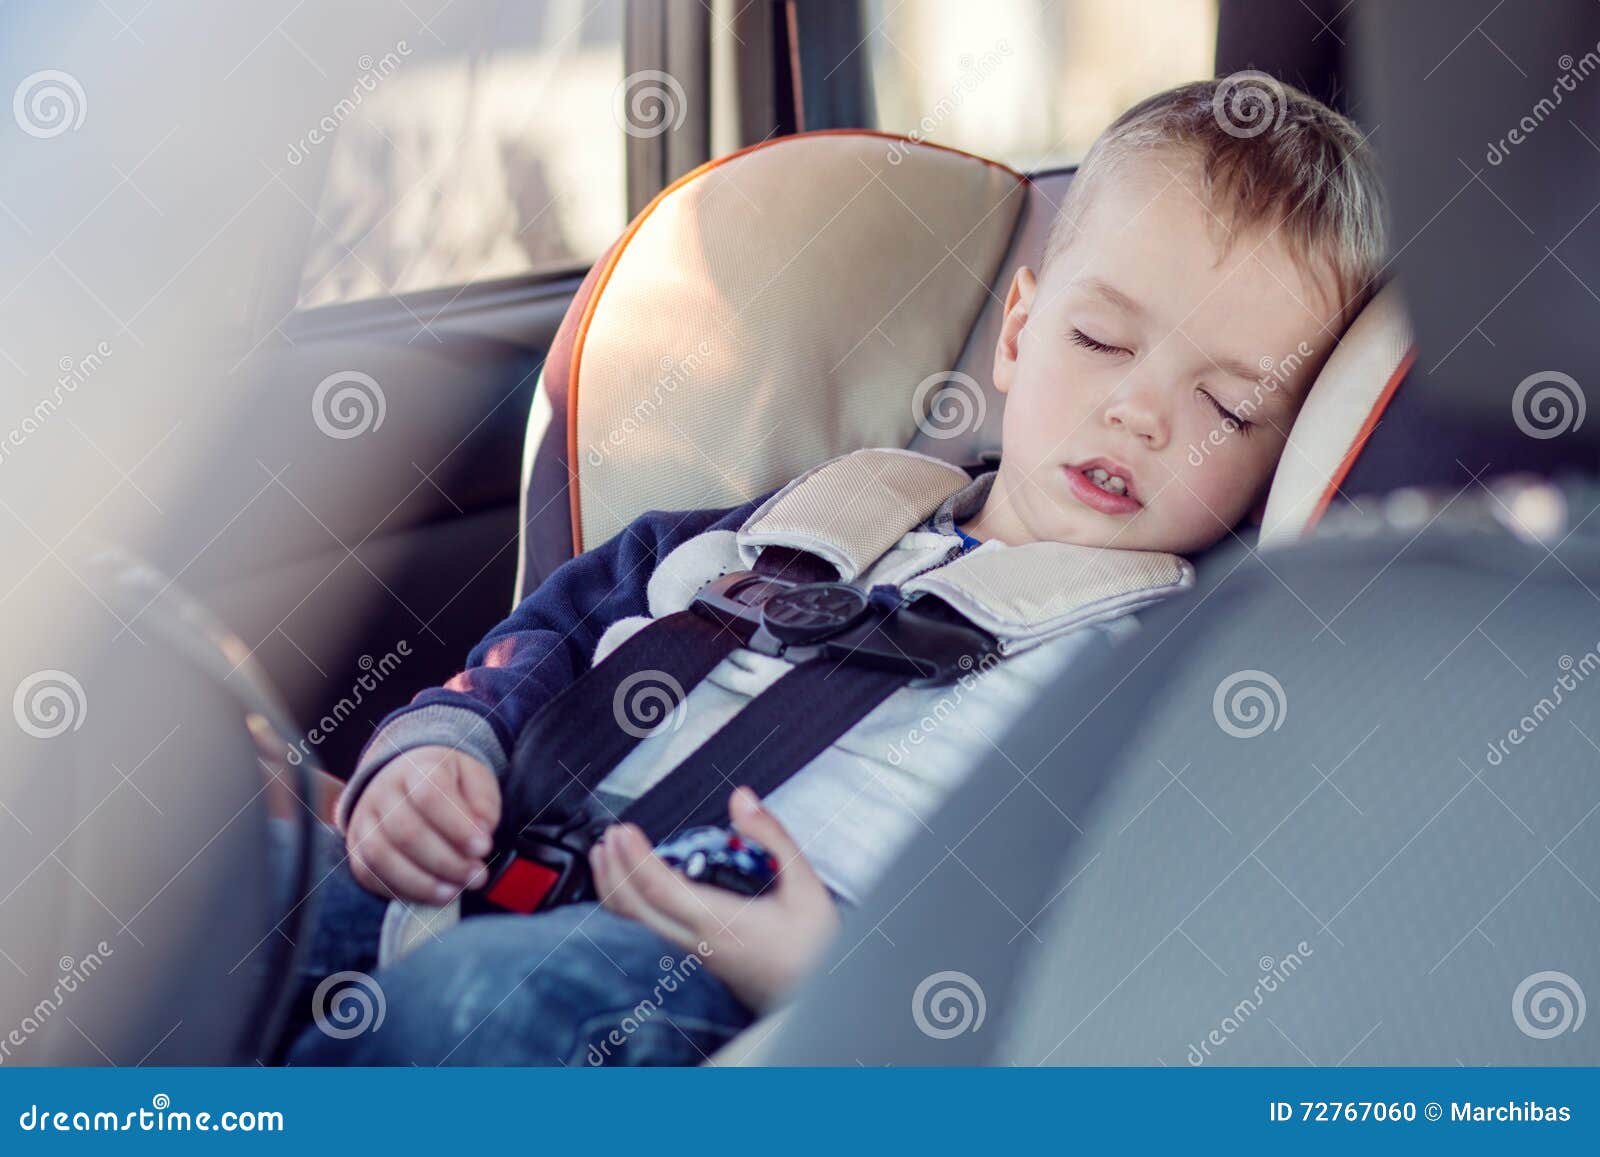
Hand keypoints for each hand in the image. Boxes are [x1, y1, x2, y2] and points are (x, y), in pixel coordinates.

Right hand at [345, 745, 499, 904]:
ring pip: (381, 856)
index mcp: (417, 768)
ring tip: (455, 892)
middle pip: (406, 832)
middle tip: (477, 876)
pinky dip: (400, 891)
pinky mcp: (355, 846)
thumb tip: (484, 830)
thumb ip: (484, 802)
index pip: (430, 795)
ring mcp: (364, 819)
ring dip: (422, 883)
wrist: (407, 776)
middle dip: (446, 862)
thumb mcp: (475, 779)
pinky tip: (431, 895)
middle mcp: (383, 791)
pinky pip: (367, 874)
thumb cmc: (448, 782)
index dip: (458, 826)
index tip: (484, 847)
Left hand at [589, 787, 840, 1012]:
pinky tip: (632, 884)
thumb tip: (742, 801)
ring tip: (606, 854)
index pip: (661, 890)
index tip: (624, 831)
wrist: (818, 1001)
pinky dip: (630, 901)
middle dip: (614, 868)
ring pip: (637, 923)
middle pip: (636, 909)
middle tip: (610, 834)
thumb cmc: (816, 950)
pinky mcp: (695, 957)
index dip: (636, 858)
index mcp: (721, 924)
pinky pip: (649, 929)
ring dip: (615, 885)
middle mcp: (697, 943)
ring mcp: (693, 954)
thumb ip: (772, 838)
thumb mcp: (806, 886)